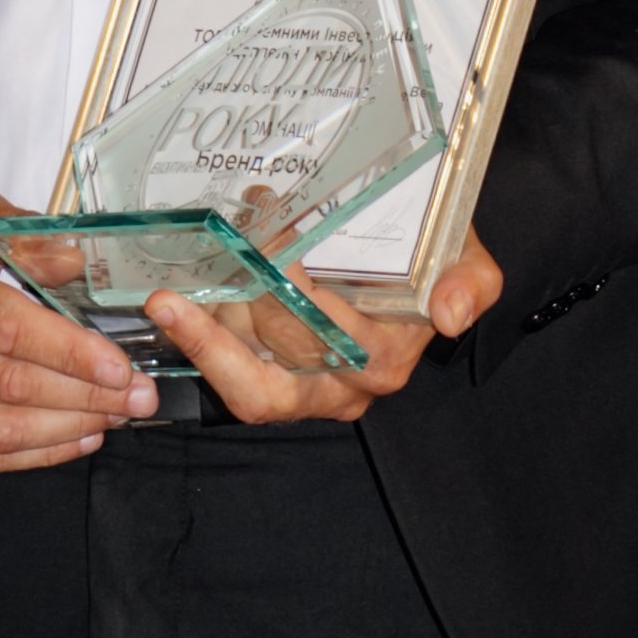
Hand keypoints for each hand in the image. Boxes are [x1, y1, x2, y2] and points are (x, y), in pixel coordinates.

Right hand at [0, 183, 155, 471]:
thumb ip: (23, 236)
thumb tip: (85, 265)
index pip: (3, 328)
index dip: (67, 352)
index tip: (119, 366)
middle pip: (9, 385)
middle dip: (86, 395)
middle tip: (140, 395)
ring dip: (67, 429)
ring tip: (116, 416)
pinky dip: (33, 454)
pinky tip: (74, 436)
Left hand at [146, 232, 504, 425]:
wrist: (403, 258)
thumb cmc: (429, 257)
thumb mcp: (466, 259)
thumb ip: (471, 282)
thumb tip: (450, 314)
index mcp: (384, 361)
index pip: (337, 347)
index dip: (299, 302)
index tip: (273, 249)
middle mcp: (341, 386)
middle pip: (278, 367)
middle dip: (235, 316)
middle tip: (194, 274)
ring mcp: (299, 387)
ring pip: (243, 376)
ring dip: (206, 331)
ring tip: (168, 291)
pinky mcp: (263, 376)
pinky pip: (225, 374)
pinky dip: (195, 343)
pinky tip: (167, 305)